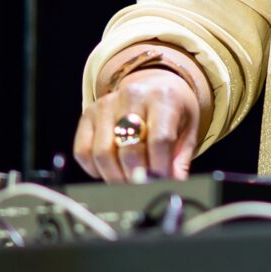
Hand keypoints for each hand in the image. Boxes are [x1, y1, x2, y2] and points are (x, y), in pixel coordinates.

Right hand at [75, 66, 202, 182]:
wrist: (155, 84)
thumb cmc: (173, 110)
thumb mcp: (188, 130)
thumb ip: (180, 160)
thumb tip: (173, 185)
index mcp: (163, 98)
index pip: (159, 140)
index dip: (159, 169)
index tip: (160, 183)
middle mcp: (132, 96)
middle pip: (129, 149)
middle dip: (136, 177)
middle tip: (143, 187)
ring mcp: (106, 104)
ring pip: (102, 153)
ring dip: (115, 177)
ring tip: (127, 183)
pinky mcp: (88, 113)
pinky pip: (83, 151)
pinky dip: (94, 170)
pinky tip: (108, 171)